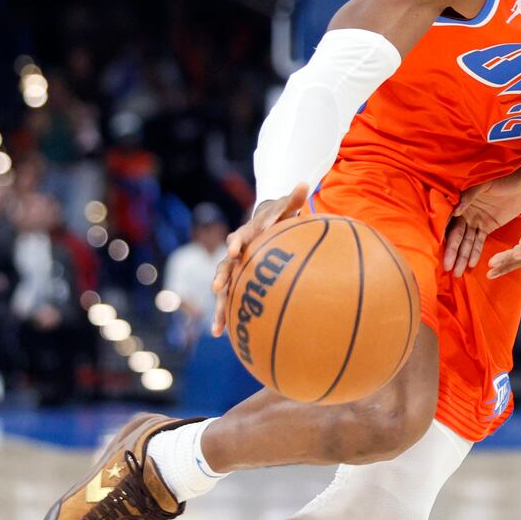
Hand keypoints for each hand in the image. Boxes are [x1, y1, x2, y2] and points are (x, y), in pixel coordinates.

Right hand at [211, 183, 306, 336]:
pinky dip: (226, 317)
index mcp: (246, 235)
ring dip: (220, 306)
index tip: (235, 250)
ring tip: (218, 327)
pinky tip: (221, 335)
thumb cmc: (279, 218)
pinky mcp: (238, 284)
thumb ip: (293, 199)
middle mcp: (236, 254)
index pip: (239, 237)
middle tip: (217, 287)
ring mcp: (235, 271)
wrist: (264, 226)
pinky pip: (231, 301)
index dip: (237, 243)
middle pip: (225, 266)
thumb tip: (304, 184)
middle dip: (221, 276)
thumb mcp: (286, 207)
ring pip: (224, 289)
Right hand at [443, 162, 520, 276]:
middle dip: (452, 251)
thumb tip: (455, 210)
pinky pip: (479, 241)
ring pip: (467, 241)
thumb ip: (469, 196)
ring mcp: (476, 220)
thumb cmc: (503, 178)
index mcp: (461, 201)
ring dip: (462, 256)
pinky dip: (475, 253)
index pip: (448, 221)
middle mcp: (465, 212)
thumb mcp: (485, 184)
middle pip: (456, 235)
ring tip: (457, 272)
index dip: (442, 235)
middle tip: (448, 267)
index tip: (436, 249)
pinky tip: (470, 264)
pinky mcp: (487, 226)